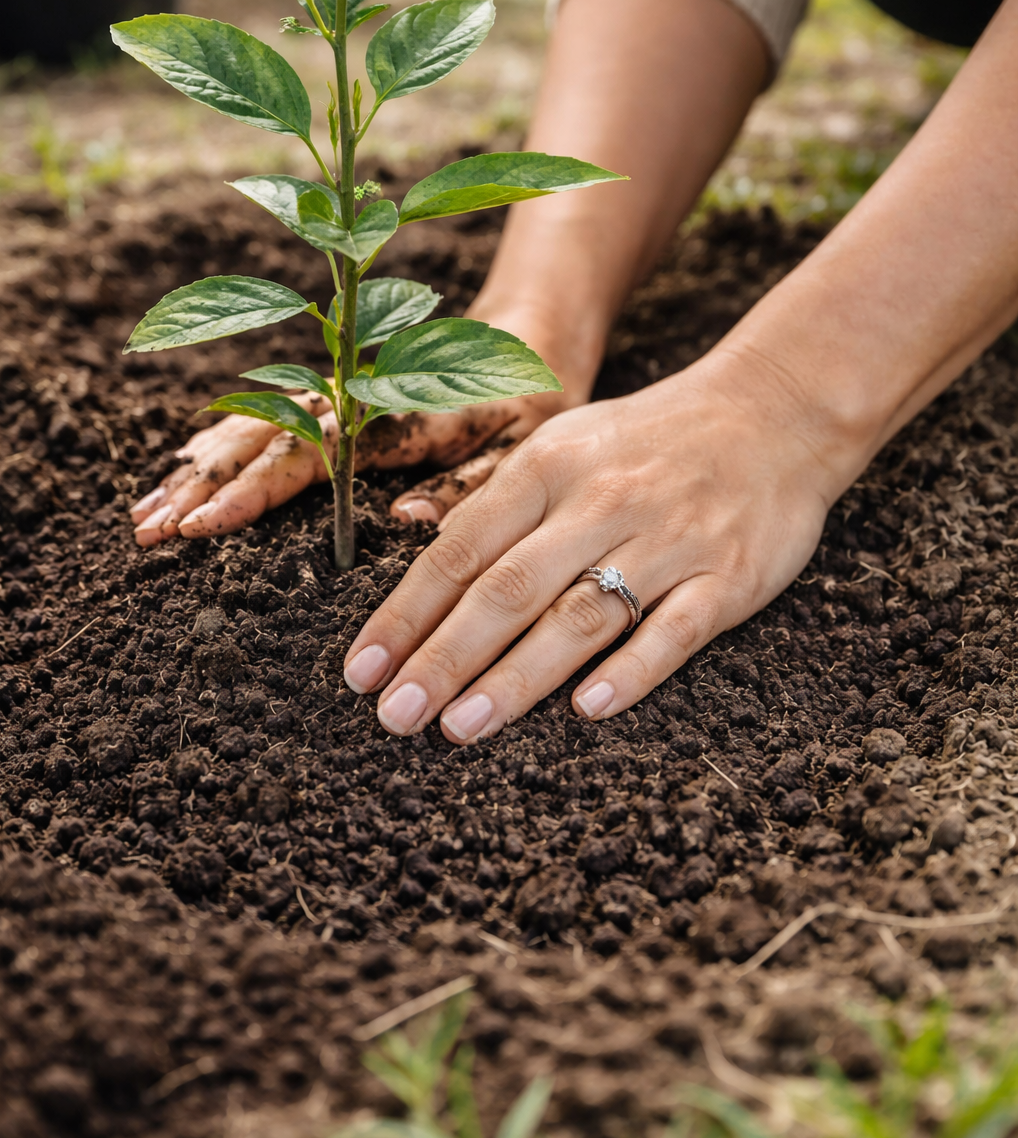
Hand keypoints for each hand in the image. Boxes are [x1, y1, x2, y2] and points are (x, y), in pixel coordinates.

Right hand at [129, 386, 562, 547]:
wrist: (530, 338)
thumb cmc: (531, 404)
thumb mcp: (520, 448)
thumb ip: (468, 485)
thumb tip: (404, 520)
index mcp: (393, 412)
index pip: (306, 456)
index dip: (250, 494)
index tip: (200, 529)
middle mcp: (351, 397)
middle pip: (258, 439)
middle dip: (198, 487)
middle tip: (146, 533)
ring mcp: (334, 393)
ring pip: (249, 428)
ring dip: (196, 470)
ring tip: (144, 515)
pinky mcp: (330, 397)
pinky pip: (261, 421)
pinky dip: (216, 448)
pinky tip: (180, 473)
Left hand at [341, 348, 860, 739]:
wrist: (777, 411)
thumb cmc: (650, 441)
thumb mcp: (565, 444)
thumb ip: (497, 499)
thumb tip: (415, 542)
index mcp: (549, 466)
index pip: (460, 550)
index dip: (406, 615)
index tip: (361, 673)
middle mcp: (601, 502)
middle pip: (507, 590)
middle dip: (443, 659)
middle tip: (396, 717)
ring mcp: (668, 541)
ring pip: (580, 617)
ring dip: (517, 677)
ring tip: (461, 726)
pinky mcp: (728, 578)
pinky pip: (673, 632)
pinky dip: (630, 672)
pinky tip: (586, 711)